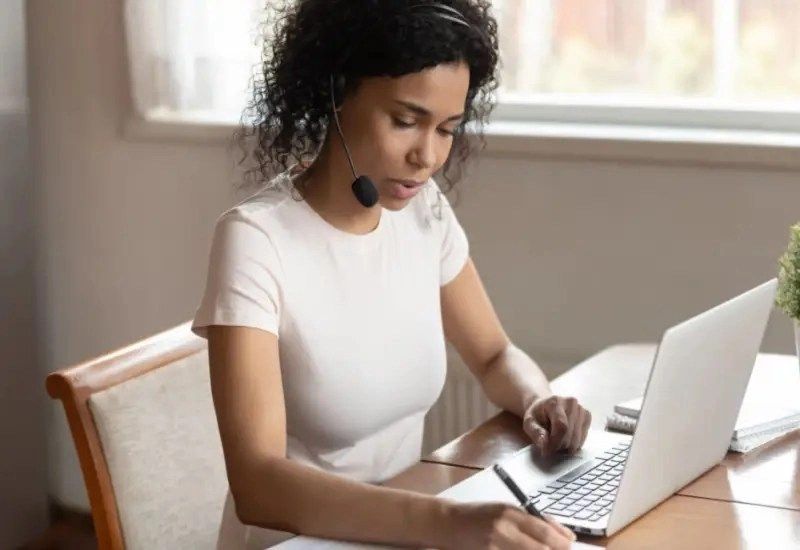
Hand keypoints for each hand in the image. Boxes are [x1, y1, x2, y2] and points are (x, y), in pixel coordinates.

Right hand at [443, 501, 575, 549]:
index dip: (561, 540)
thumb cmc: (479, 515)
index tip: (571, 545)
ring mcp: (494, 545)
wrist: (448, 523)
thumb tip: (560, 532)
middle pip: (539, 548)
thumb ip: (530, 520)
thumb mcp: (504, 510)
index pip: (543, 530)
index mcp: (510, 512)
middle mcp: (503, 529)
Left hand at [523, 395, 590, 456]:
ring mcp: (581, 409)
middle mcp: (571, 402)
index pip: (561, 427)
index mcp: (555, 401)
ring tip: (557, 440)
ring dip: (566, 446)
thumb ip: (536, 433)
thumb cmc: (537, 415)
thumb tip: (544, 445)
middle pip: (570, 435)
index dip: (555, 443)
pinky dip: (574, 443)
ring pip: (578, 439)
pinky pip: (583, 438)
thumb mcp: (529, 423)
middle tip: (550, 446)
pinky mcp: (587, 416)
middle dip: (559, 446)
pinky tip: (566, 437)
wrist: (546, 407)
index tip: (547, 452)